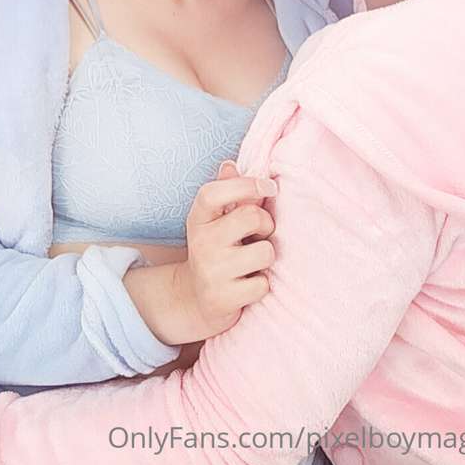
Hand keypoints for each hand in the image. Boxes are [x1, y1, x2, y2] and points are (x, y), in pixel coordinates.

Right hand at [175, 160, 277, 339]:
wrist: (195, 300)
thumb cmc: (215, 250)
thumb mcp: (215, 221)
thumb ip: (228, 192)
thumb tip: (230, 164)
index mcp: (199, 218)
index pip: (214, 192)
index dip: (245, 184)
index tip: (269, 187)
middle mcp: (201, 242)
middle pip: (252, 217)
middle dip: (267, 225)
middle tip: (259, 235)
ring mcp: (211, 271)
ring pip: (265, 252)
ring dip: (266, 258)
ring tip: (252, 263)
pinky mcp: (222, 298)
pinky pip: (263, 284)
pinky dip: (262, 286)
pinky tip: (247, 285)